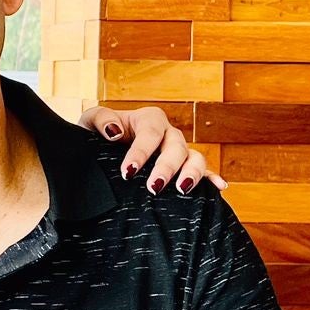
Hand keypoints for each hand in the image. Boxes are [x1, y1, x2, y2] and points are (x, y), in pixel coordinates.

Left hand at [84, 105, 222, 193]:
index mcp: (148, 120)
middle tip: (153, 187)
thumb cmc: (96, 137)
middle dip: (167, 167)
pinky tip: (219, 188)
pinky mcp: (183, 170)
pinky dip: (213, 179)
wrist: (100, 153)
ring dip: (192, 173)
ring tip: (182, 189)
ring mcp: (179, 152)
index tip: (128, 171)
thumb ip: (100, 119)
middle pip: (176, 147)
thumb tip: (115, 132)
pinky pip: (204, 172)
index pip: (150, 133)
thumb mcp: (90, 123)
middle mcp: (167, 134)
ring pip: (195, 158)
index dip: (141, 151)